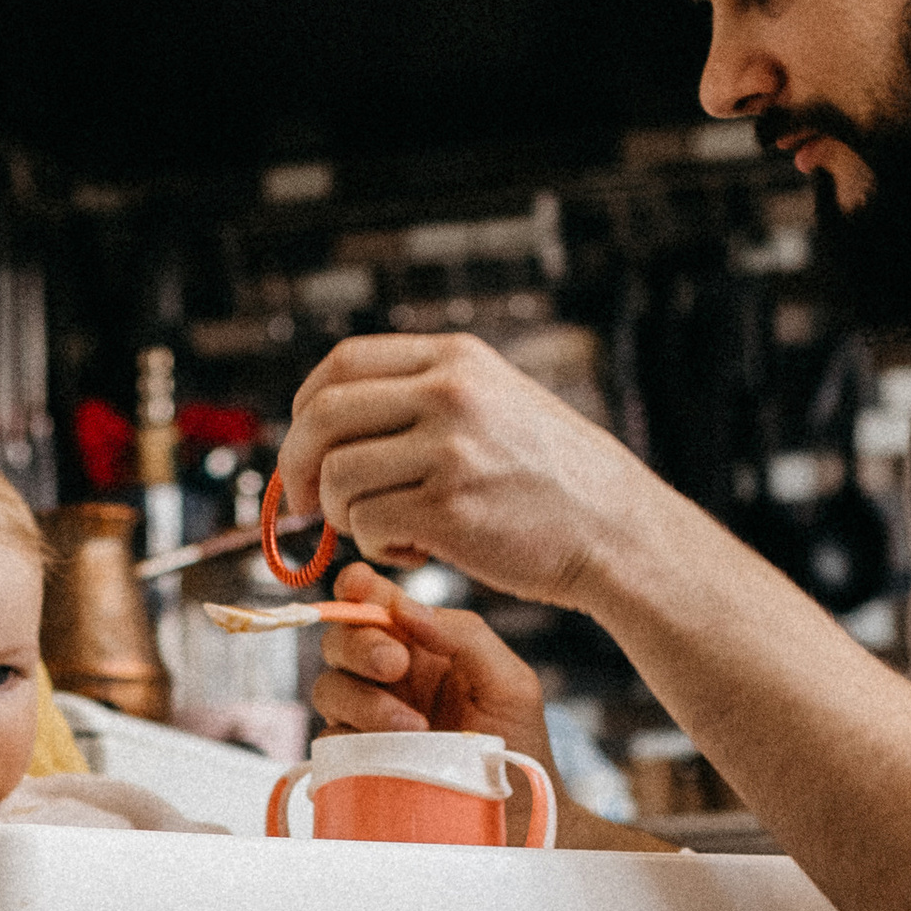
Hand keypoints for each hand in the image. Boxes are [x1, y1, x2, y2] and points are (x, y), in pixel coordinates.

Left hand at [272, 331, 659, 609]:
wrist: (615, 529)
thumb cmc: (551, 478)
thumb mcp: (497, 401)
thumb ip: (428, 396)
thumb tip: (334, 420)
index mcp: (455, 359)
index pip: (343, 363)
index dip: (305, 408)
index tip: (303, 445)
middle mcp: (449, 393)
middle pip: (322, 417)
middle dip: (296, 466)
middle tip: (304, 505)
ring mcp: (450, 449)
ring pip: (337, 476)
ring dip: (342, 515)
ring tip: (386, 529)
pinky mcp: (450, 508)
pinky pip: (368, 524)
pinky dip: (377, 546)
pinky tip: (415, 551)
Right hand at [313, 565, 553, 761]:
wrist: (516, 812)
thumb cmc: (518, 742)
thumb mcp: (508, 681)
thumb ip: (464, 634)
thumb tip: (405, 606)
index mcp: (422, 644)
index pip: (374, 602)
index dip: (357, 590)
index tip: (360, 591)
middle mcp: (389, 677)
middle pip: (340, 639)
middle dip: (361, 645)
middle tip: (396, 664)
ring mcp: (369, 718)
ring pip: (329, 687)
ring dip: (364, 700)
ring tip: (414, 727)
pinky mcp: (357, 759)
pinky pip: (329, 739)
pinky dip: (354, 740)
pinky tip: (397, 752)